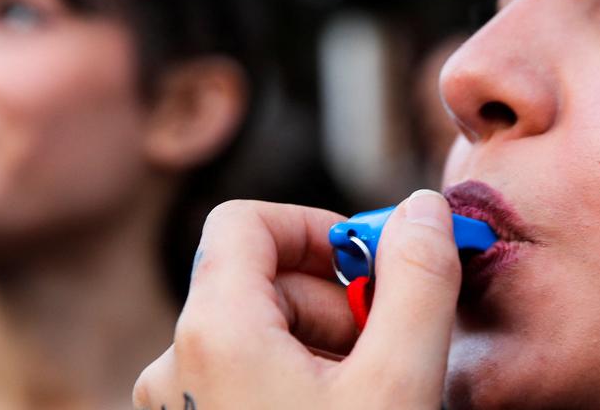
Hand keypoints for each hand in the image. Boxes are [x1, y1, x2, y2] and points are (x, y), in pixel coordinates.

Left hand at [133, 189, 460, 409]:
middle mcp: (175, 363)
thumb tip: (424, 209)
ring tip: (372, 390)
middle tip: (393, 342)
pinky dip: (298, 379)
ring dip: (324, 343)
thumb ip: (418, 283)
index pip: (247, 220)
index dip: (320, 227)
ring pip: (256, 332)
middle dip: (336, 298)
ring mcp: (177, 405)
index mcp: (213, 334)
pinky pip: (244, 376)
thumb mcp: (400, 383)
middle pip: (260, 278)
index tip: (377, 263)